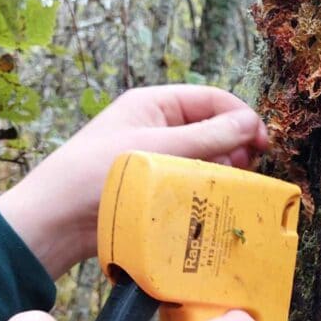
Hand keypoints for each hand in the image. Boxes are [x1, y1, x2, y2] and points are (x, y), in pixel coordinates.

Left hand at [0, 85, 268, 277]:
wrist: (58, 220)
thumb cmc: (98, 172)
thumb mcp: (159, 149)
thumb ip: (208, 136)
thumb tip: (251, 124)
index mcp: (154, 104)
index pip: (211, 99)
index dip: (241, 117)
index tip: (263, 141)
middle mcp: (158, 126)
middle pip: (213, 128)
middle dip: (235, 144)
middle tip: (250, 166)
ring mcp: (158, 157)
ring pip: (206, 156)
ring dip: (223, 168)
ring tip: (233, 184)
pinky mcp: (156, 186)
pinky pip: (192, 180)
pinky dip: (208, 186)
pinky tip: (216, 199)